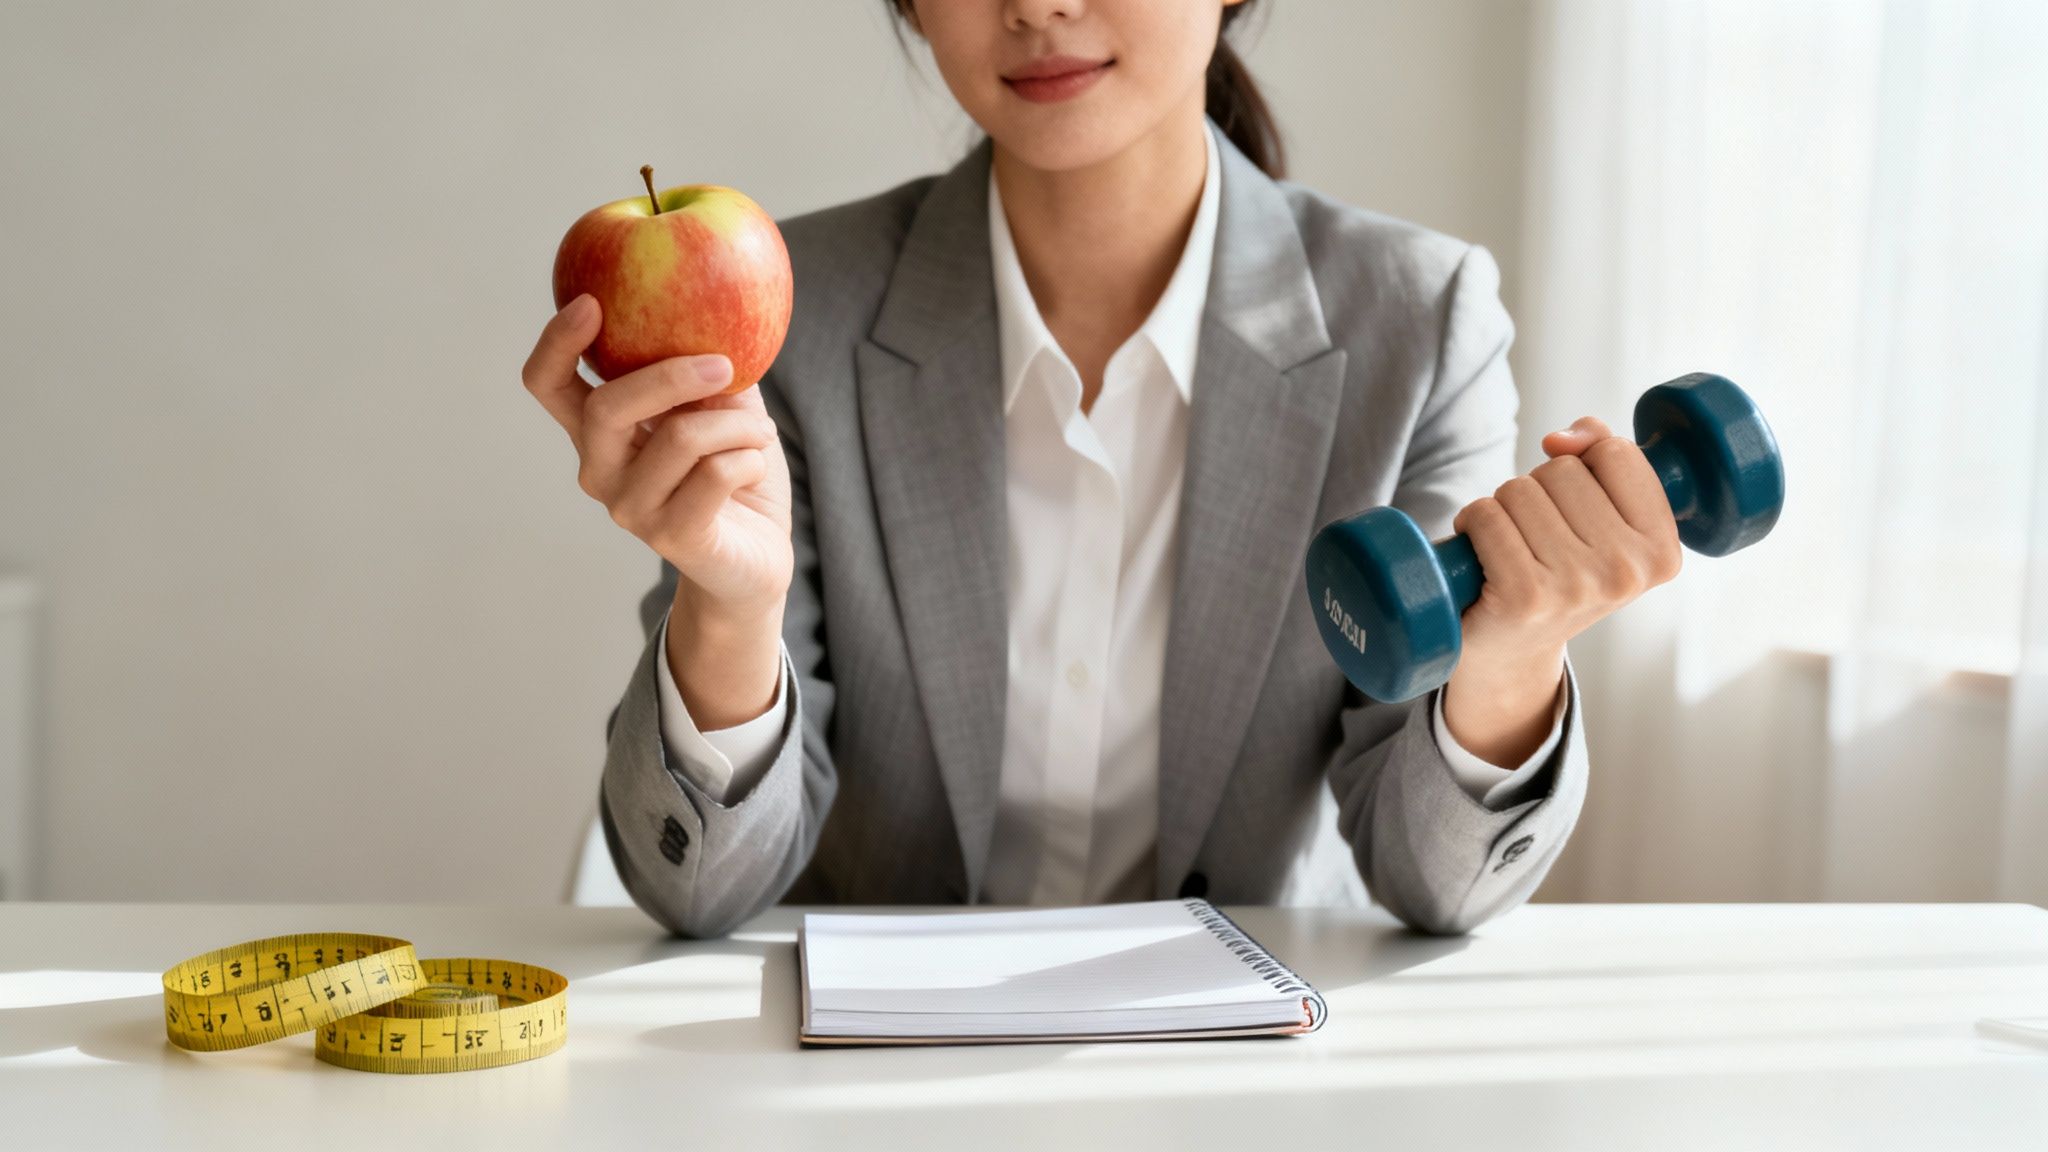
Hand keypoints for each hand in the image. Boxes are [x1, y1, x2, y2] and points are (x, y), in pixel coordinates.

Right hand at [522, 293, 791, 725]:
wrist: (757, 559)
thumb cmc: (734, 475)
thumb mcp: (721, 408)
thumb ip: (707, 363)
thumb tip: (717, 303)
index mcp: (599, 432)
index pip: (548, 385)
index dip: (557, 343)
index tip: (592, 303)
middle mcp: (600, 471)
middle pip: (606, 408)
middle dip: (667, 376)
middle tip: (722, 362)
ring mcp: (631, 509)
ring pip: (681, 438)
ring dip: (738, 424)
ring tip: (759, 430)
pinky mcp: (673, 535)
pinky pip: (717, 473)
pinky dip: (750, 456)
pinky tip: (754, 465)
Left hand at [1442, 417, 1682, 763]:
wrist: (1510, 652)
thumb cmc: (1555, 573)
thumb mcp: (1600, 521)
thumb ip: (1600, 458)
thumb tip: (1562, 439)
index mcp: (1662, 551)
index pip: (1616, 453)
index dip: (1583, 461)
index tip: (1575, 501)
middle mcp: (1627, 572)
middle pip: (1562, 469)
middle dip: (1537, 490)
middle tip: (1537, 539)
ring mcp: (1576, 586)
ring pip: (1519, 489)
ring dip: (1501, 508)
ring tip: (1510, 548)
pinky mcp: (1523, 595)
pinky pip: (1486, 515)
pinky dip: (1472, 523)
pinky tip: (1480, 554)